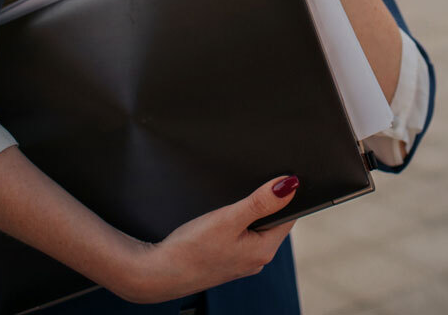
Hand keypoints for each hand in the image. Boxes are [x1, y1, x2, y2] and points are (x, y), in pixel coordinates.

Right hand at [125, 176, 298, 303]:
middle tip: (252, 183)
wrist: (158, 273)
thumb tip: (289, 185)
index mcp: (265, 250)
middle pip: (273, 220)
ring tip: (235, 199)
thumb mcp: (229, 218)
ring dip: (250, 211)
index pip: (288, 215)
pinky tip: (222, 217)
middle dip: (266, 201)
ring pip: (255, 227)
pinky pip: (242, 235)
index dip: (285, 193)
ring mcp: (242, 261)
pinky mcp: (227, 259)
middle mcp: (257, 259)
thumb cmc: (191, 249)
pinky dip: (237, 222)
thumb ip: (260, 202)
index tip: (277, 175)